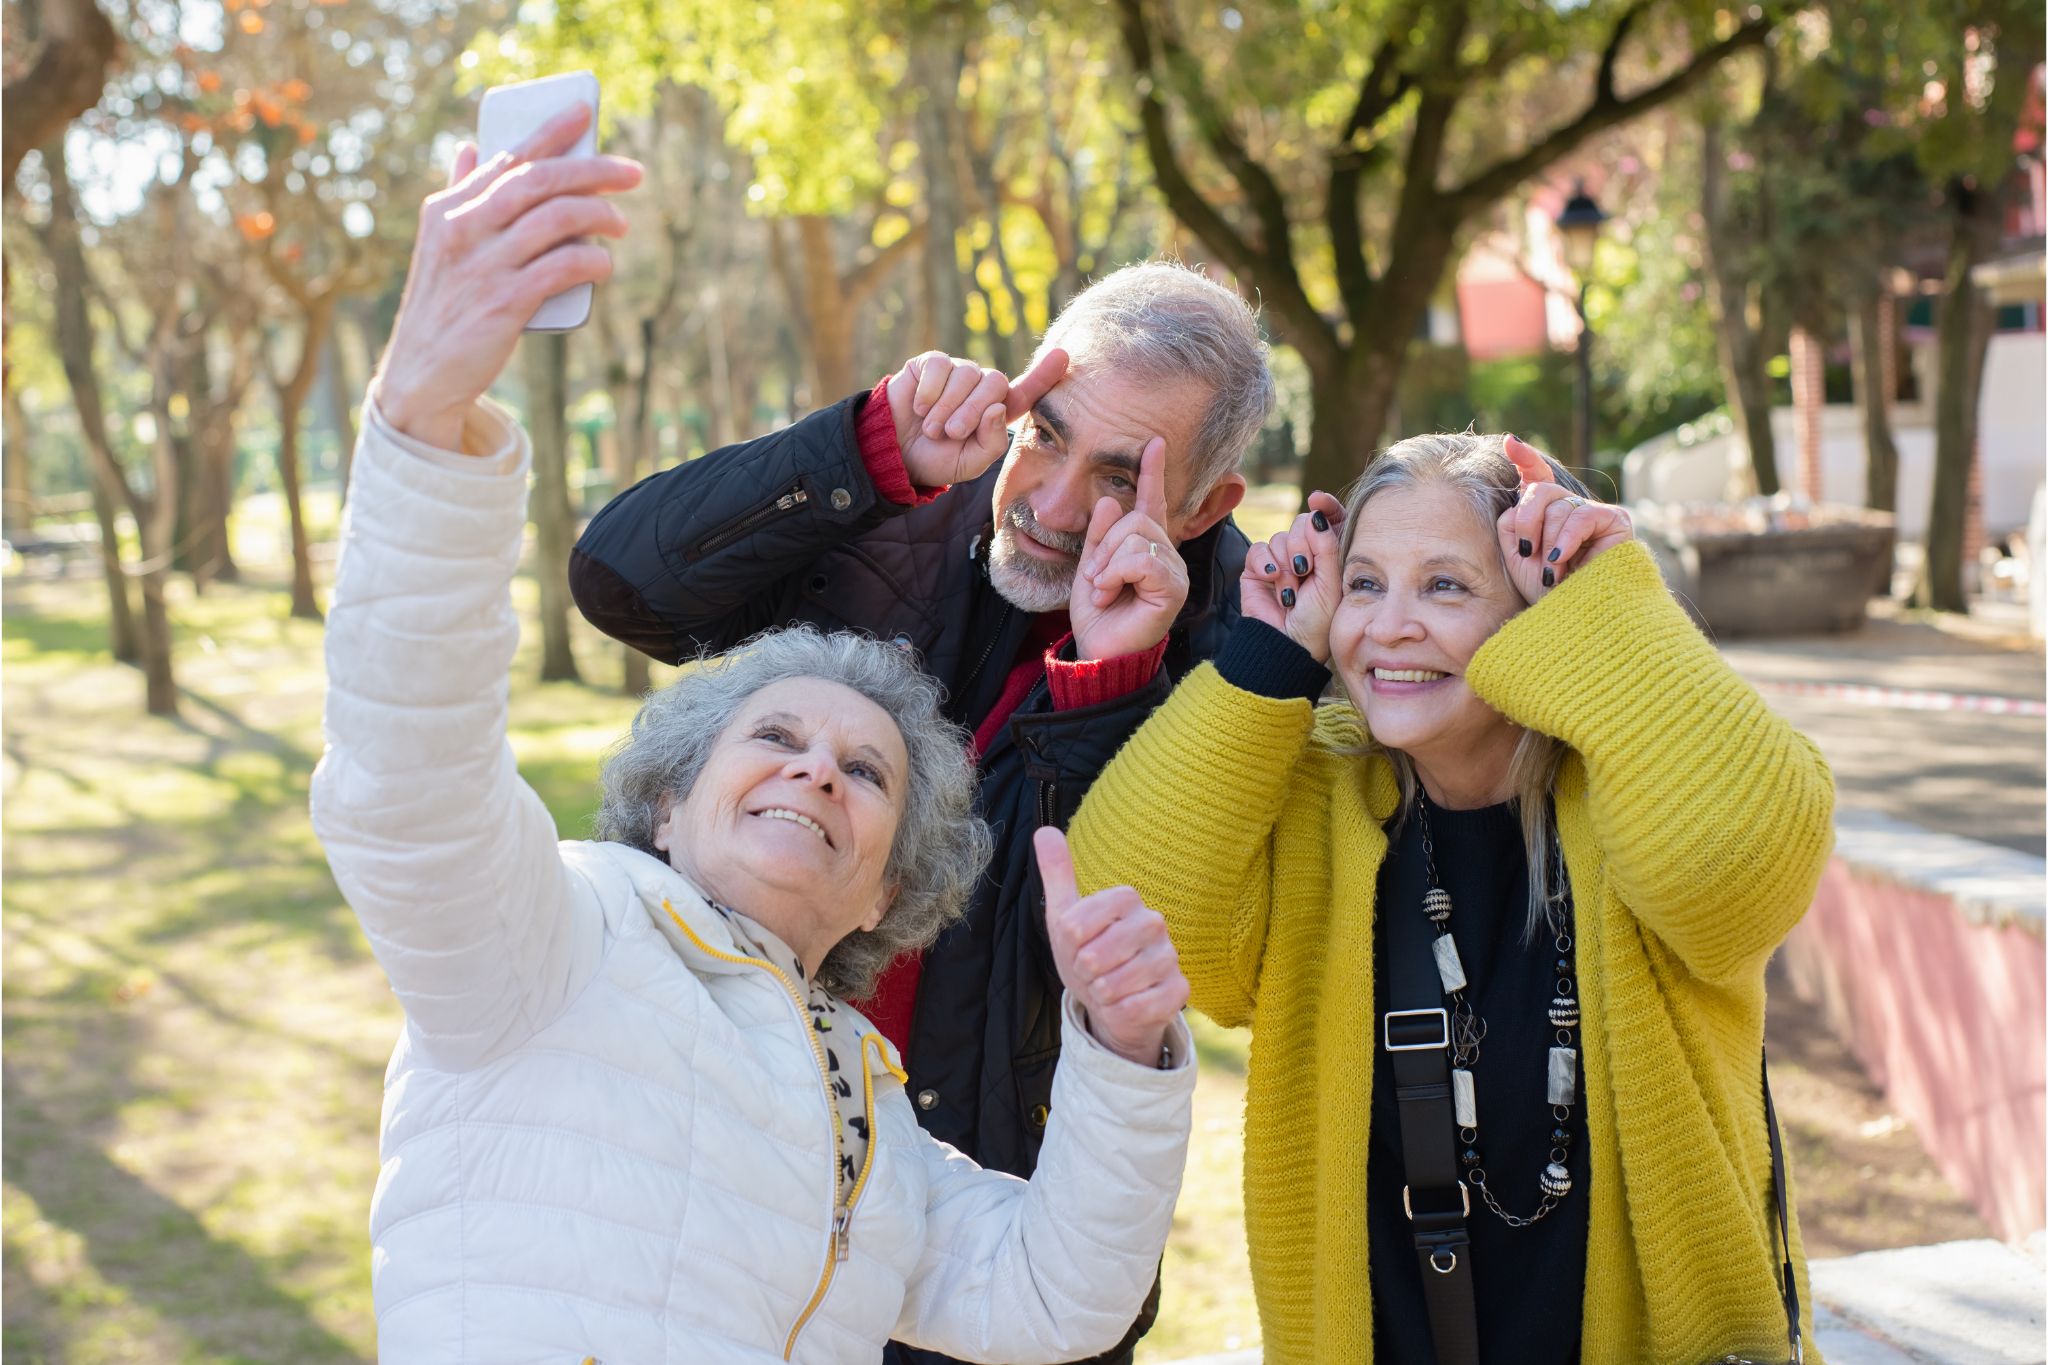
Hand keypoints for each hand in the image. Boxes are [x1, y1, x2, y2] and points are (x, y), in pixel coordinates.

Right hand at [376, 105, 642, 449]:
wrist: (422, 374)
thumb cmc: (443, 306)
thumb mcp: (440, 245)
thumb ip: (459, 196)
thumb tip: (467, 148)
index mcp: (448, 209)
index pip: (507, 157)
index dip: (550, 132)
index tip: (584, 111)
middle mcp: (463, 229)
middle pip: (539, 181)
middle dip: (592, 169)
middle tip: (632, 173)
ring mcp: (484, 265)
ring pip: (556, 218)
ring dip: (600, 215)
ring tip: (621, 224)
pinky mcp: (504, 303)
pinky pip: (562, 267)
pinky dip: (591, 260)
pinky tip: (605, 263)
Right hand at [886, 347, 1067, 488]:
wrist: (896, 454)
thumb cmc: (937, 459)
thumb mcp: (970, 463)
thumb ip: (992, 442)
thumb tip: (998, 407)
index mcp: (997, 412)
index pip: (1026, 392)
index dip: (1044, 374)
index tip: (1062, 356)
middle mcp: (981, 388)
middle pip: (994, 383)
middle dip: (972, 411)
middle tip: (952, 433)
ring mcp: (957, 372)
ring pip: (966, 375)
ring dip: (947, 406)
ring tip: (932, 428)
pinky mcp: (932, 364)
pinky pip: (940, 366)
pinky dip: (930, 391)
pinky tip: (920, 407)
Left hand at [1035, 827, 1188, 1067]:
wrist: (1112, 1002)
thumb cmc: (1088, 954)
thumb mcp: (1065, 916)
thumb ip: (1057, 874)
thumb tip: (1044, 831)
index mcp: (1126, 899)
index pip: (1076, 924)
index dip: (1068, 944)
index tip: (1077, 946)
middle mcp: (1154, 923)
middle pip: (1094, 956)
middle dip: (1083, 972)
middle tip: (1091, 971)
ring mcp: (1170, 957)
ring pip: (1114, 984)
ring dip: (1101, 994)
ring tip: (1107, 988)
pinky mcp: (1179, 991)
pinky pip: (1137, 1007)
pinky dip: (1119, 1012)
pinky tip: (1124, 1005)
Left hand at [1069, 437, 1187, 660]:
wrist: (1098, 649)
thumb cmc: (1098, 614)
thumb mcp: (1091, 566)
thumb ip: (1099, 534)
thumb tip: (1108, 499)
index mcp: (1146, 546)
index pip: (1151, 503)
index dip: (1152, 473)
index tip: (1154, 443)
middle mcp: (1166, 554)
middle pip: (1136, 519)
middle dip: (1105, 545)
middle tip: (1096, 578)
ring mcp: (1173, 570)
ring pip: (1137, 537)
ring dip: (1107, 564)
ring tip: (1103, 589)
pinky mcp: (1173, 587)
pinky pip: (1142, 559)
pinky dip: (1116, 574)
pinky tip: (1111, 593)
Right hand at [1241, 490, 1344, 662]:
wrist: (1286, 644)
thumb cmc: (1317, 620)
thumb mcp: (1331, 582)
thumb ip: (1327, 545)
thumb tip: (1317, 513)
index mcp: (1330, 556)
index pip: (1329, 520)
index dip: (1325, 507)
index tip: (1318, 499)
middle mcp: (1306, 555)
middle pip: (1301, 523)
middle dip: (1303, 545)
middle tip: (1304, 570)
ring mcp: (1280, 561)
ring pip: (1280, 537)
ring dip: (1285, 565)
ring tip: (1290, 591)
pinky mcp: (1257, 569)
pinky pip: (1259, 549)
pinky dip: (1265, 563)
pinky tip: (1273, 580)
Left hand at [1495, 435, 1633, 604]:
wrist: (1574, 617)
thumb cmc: (1545, 591)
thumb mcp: (1517, 554)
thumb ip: (1513, 520)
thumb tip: (1523, 486)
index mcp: (1546, 515)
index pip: (1538, 478)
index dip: (1526, 459)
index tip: (1510, 443)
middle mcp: (1571, 509)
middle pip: (1540, 490)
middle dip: (1527, 521)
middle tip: (1529, 553)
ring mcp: (1594, 513)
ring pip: (1558, 505)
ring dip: (1548, 542)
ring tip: (1552, 571)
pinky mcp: (1616, 520)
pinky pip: (1581, 515)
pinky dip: (1566, 538)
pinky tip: (1562, 559)